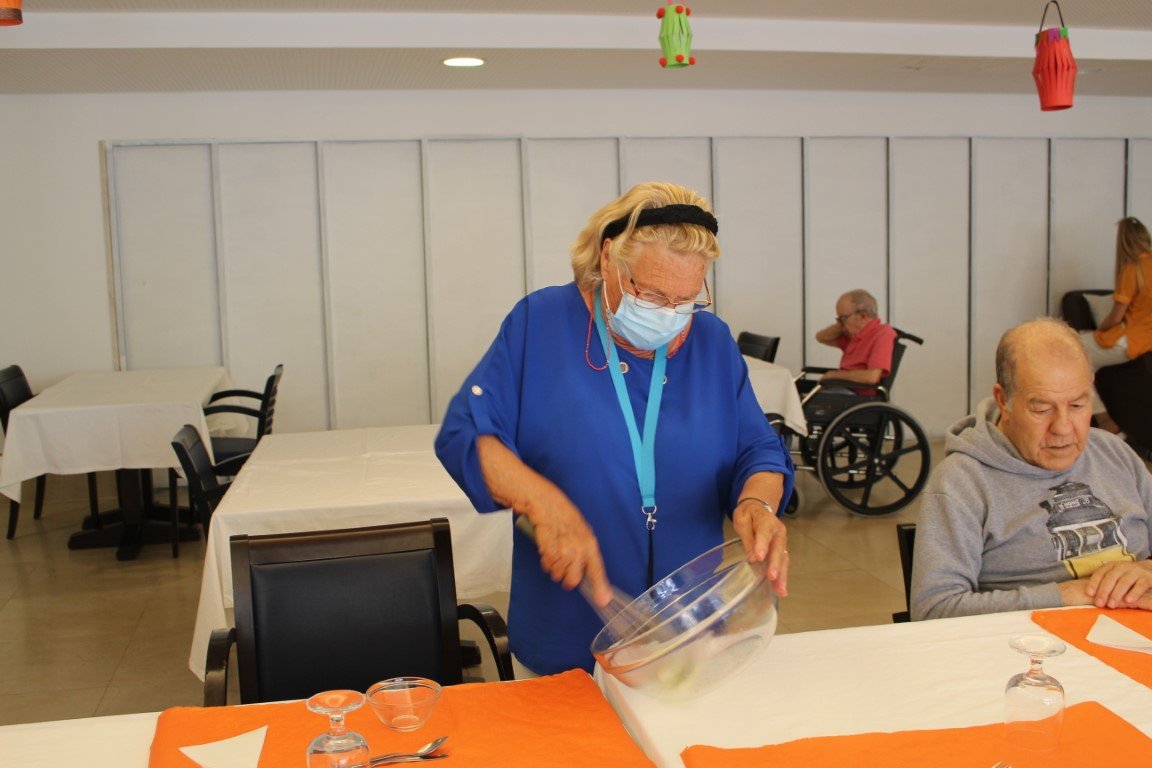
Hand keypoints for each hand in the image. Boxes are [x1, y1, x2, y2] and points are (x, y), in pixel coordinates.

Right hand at [521, 491, 611, 607]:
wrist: (548, 506)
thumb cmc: (566, 518)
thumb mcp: (584, 533)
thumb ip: (588, 555)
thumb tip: (590, 575)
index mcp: (590, 544)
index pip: (597, 570)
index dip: (600, 587)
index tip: (603, 600)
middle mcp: (577, 550)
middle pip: (573, 580)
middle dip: (568, 578)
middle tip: (566, 568)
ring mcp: (562, 552)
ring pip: (558, 575)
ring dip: (555, 568)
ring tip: (556, 552)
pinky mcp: (548, 551)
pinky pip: (547, 567)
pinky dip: (547, 562)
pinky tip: (549, 549)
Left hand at [732, 500, 788, 595]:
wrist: (758, 508)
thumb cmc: (749, 514)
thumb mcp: (742, 521)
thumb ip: (747, 538)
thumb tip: (752, 558)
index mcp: (767, 521)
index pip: (765, 533)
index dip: (762, 545)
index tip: (759, 558)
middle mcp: (778, 532)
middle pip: (778, 549)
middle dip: (775, 564)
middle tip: (772, 577)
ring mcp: (781, 542)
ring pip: (783, 559)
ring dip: (782, 575)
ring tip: (780, 590)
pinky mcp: (780, 551)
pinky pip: (782, 564)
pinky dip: (781, 576)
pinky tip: (779, 589)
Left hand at [1085, 560, 1151, 607]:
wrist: (1150, 571)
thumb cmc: (1127, 577)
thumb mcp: (1115, 576)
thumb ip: (1104, 582)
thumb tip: (1087, 594)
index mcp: (1112, 565)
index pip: (1100, 572)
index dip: (1094, 582)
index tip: (1089, 593)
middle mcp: (1123, 566)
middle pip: (1111, 577)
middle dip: (1104, 591)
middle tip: (1099, 604)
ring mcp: (1136, 571)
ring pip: (1124, 581)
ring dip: (1116, 594)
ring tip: (1111, 605)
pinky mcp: (1148, 577)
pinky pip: (1141, 585)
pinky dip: (1134, 593)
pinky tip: (1128, 601)